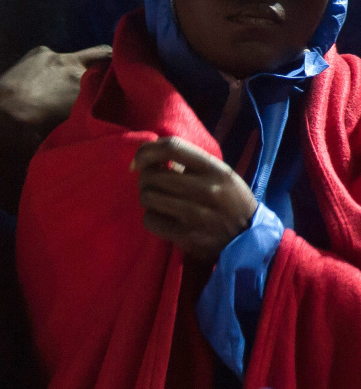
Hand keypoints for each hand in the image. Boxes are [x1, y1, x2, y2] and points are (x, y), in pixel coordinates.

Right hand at [0, 45, 111, 211]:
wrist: (9, 128)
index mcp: (41, 55)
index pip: (68, 56)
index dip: (73, 69)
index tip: (73, 83)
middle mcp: (66, 61)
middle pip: (101, 55)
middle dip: (106, 66)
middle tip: (108, 83)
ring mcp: (83, 80)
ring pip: (113, 74)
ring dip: (115, 86)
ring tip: (118, 101)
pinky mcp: (93, 101)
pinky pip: (114, 98)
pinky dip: (117, 106)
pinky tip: (117, 116)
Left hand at [132, 136, 256, 261]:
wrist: (250, 241)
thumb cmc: (230, 201)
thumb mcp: (220, 175)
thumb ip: (189, 163)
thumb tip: (149, 158)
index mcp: (216, 170)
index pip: (172, 147)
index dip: (147, 150)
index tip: (138, 160)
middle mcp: (207, 190)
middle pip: (152, 175)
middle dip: (145, 179)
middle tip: (153, 185)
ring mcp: (196, 215)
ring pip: (147, 197)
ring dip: (148, 199)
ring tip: (160, 202)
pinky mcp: (187, 236)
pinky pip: (150, 220)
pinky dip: (151, 219)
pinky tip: (163, 219)